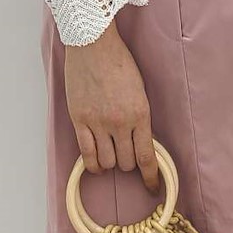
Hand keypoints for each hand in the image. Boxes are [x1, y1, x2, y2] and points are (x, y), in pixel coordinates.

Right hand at [63, 28, 161, 193]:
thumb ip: (140, 117)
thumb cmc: (119, 62)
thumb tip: (141, 141)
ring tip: (111, 155)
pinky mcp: (79, 119)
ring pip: (106, 162)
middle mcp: (120, 122)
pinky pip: (86, 153)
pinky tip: (96, 165)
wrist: (94, 44)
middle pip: (126, 162)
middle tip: (127, 158)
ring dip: (110, 163)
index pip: (147, 157)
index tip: (153, 188)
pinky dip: (93, 164)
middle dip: (129, 165)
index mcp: (140, 113)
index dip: (151, 177)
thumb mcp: (140, 90)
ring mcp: (97, 122)